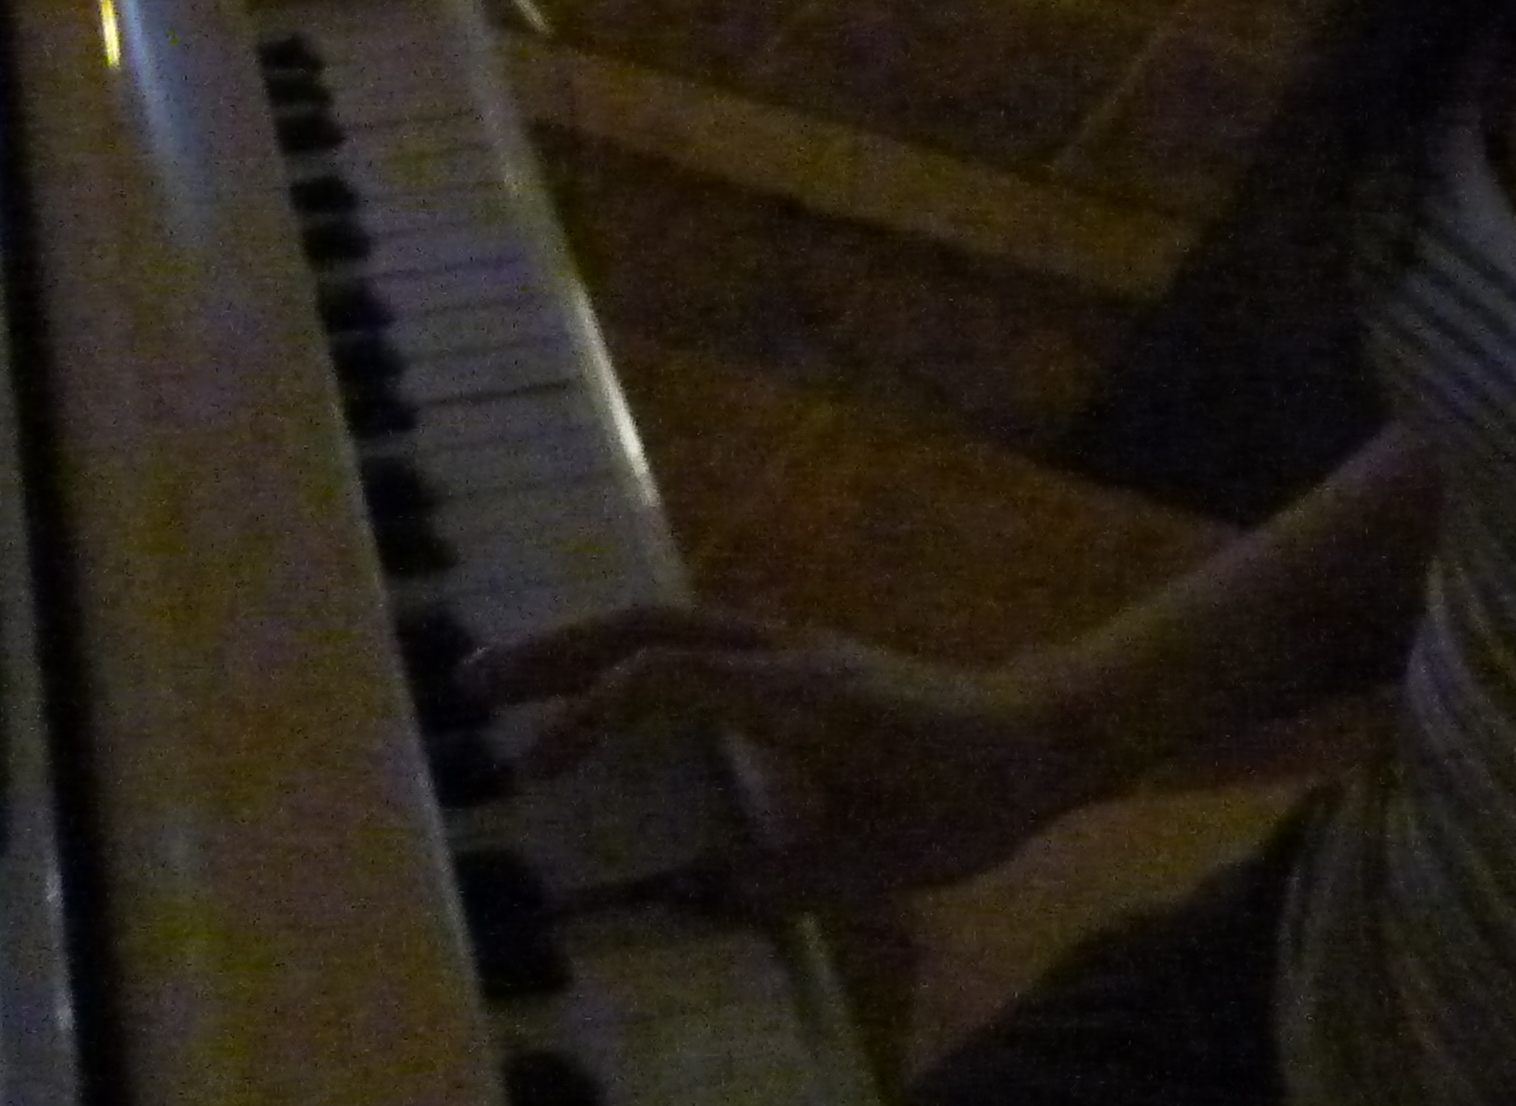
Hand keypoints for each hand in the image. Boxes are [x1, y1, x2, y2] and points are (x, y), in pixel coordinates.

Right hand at [466, 604, 1106, 915]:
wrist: (1042, 729)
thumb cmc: (970, 796)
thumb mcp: (888, 860)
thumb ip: (789, 879)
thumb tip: (694, 895)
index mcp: (800, 695)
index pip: (670, 680)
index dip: (595, 718)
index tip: (542, 771)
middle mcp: (783, 651)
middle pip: (649, 626)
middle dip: (556, 653)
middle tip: (473, 682)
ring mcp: (789, 642)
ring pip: (668, 620)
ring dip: (586, 644)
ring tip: (511, 681)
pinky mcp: (794, 652)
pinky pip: (693, 636)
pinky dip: (630, 652)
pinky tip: (596, 688)